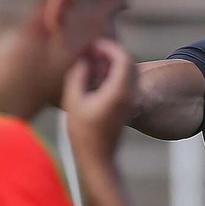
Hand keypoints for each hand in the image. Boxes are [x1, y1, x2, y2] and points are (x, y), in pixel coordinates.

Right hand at [63, 38, 136, 160]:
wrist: (97, 159)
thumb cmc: (82, 133)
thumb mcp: (74, 100)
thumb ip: (79, 74)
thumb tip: (84, 58)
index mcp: (119, 91)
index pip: (124, 58)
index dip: (109, 47)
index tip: (93, 46)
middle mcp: (130, 95)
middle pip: (129, 63)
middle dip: (111, 53)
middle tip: (91, 53)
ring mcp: (130, 102)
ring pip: (128, 73)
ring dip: (112, 64)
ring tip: (91, 66)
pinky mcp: (127, 107)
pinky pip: (125, 82)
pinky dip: (113, 75)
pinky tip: (95, 80)